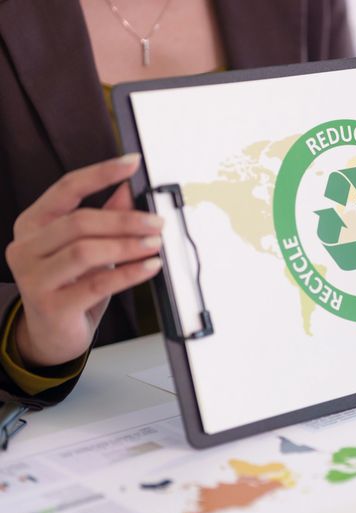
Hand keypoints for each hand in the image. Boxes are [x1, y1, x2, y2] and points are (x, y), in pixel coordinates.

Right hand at [5, 154, 163, 367]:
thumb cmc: (72, 285)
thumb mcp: (89, 247)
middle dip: (124, 220)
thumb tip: (130, 189)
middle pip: (79, 221)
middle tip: (156, 222)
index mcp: (34, 224)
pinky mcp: (50, 305)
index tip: (132, 163)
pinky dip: (129, 273)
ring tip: (155, 244)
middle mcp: (26, 247)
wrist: (54, 334)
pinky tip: (150, 266)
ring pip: (85, 251)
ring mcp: (33, 277)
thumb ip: (105, 217)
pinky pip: (97, 283)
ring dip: (127, 245)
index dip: (101, 173)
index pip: (66, 188)